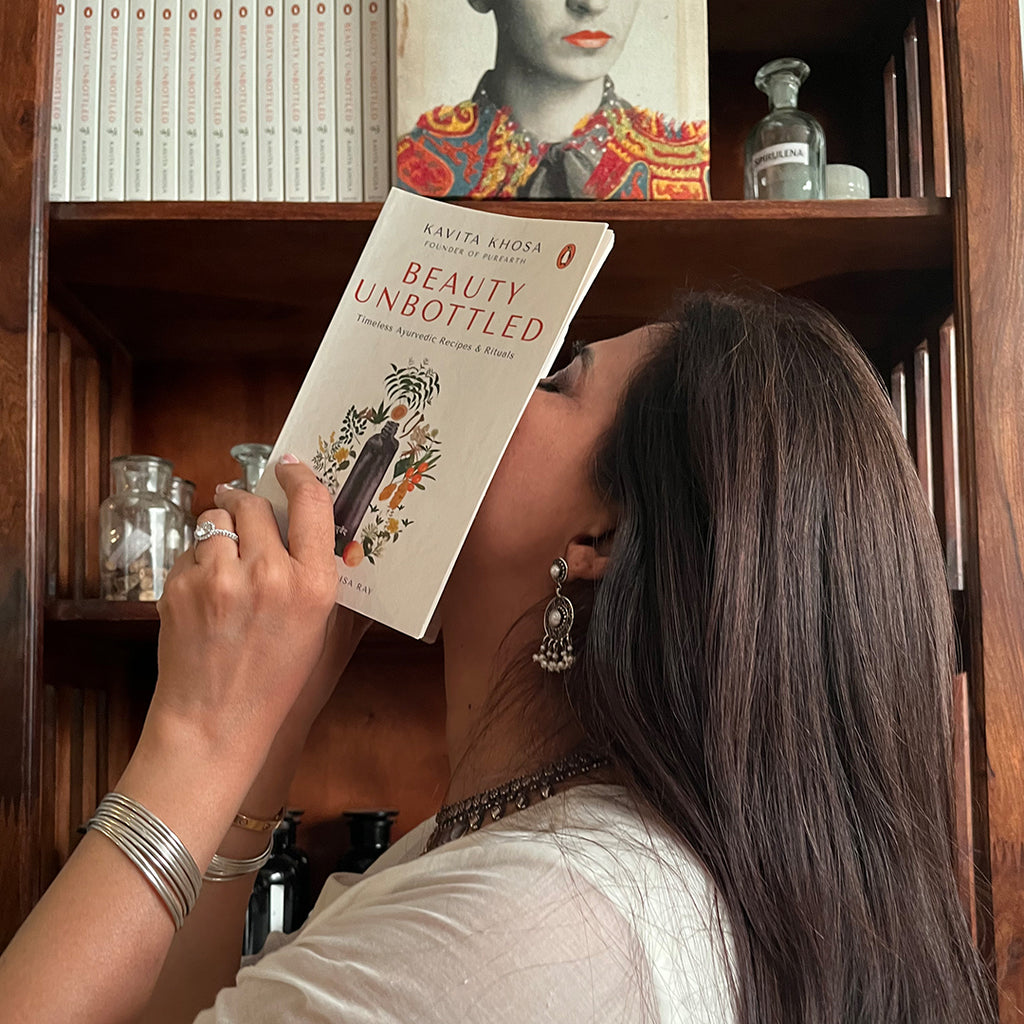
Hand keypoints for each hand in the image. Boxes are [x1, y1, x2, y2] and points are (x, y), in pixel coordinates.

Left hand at [153, 456, 339, 764]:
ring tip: (225, 562)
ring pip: (217, 518)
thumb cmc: (274, 681)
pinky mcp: (181, 586)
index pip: (311, 503)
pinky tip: (206, 592)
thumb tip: (313, 523)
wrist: (216, 720)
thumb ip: (317, 573)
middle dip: (250, 505)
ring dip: (222, 530)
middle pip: (255, 503)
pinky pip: (191, 549)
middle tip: (248, 516)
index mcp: (313, 585)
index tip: (289, 467)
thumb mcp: (319, 628)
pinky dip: (198, 560)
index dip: (299, 476)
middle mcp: (270, 575)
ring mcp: (220, 579)